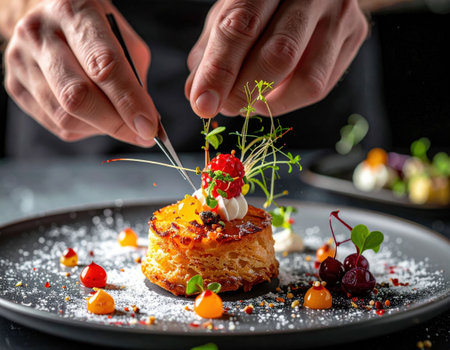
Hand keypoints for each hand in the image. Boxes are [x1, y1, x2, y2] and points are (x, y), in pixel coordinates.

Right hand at [4, 0, 158, 145]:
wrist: (47, 18)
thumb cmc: (94, 31)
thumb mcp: (122, 39)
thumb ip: (134, 77)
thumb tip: (144, 122)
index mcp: (73, 12)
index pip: (103, 65)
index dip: (129, 101)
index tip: (149, 127)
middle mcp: (40, 34)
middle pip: (78, 96)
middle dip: (117, 123)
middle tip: (142, 135)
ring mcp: (22, 61)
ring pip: (66, 117)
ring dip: (102, 128)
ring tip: (119, 121)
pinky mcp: (15, 86)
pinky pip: (56, 124)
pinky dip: (85, 129)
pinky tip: (95, 117)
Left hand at [185, 0, 367, 117]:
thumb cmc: (264, 3)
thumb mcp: (231, 14)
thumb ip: (213, 52)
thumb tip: (198, 95)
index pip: (241, 27)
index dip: (219, 71)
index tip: (203, 104)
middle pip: (279, 55)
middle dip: (245, 92)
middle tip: (226, 107)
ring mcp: (339, 13)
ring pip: (307, 80)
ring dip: (271, 104)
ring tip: (251, 102)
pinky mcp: (355, 35)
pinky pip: (321, 86)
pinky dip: (290, 101)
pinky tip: (274, 94)